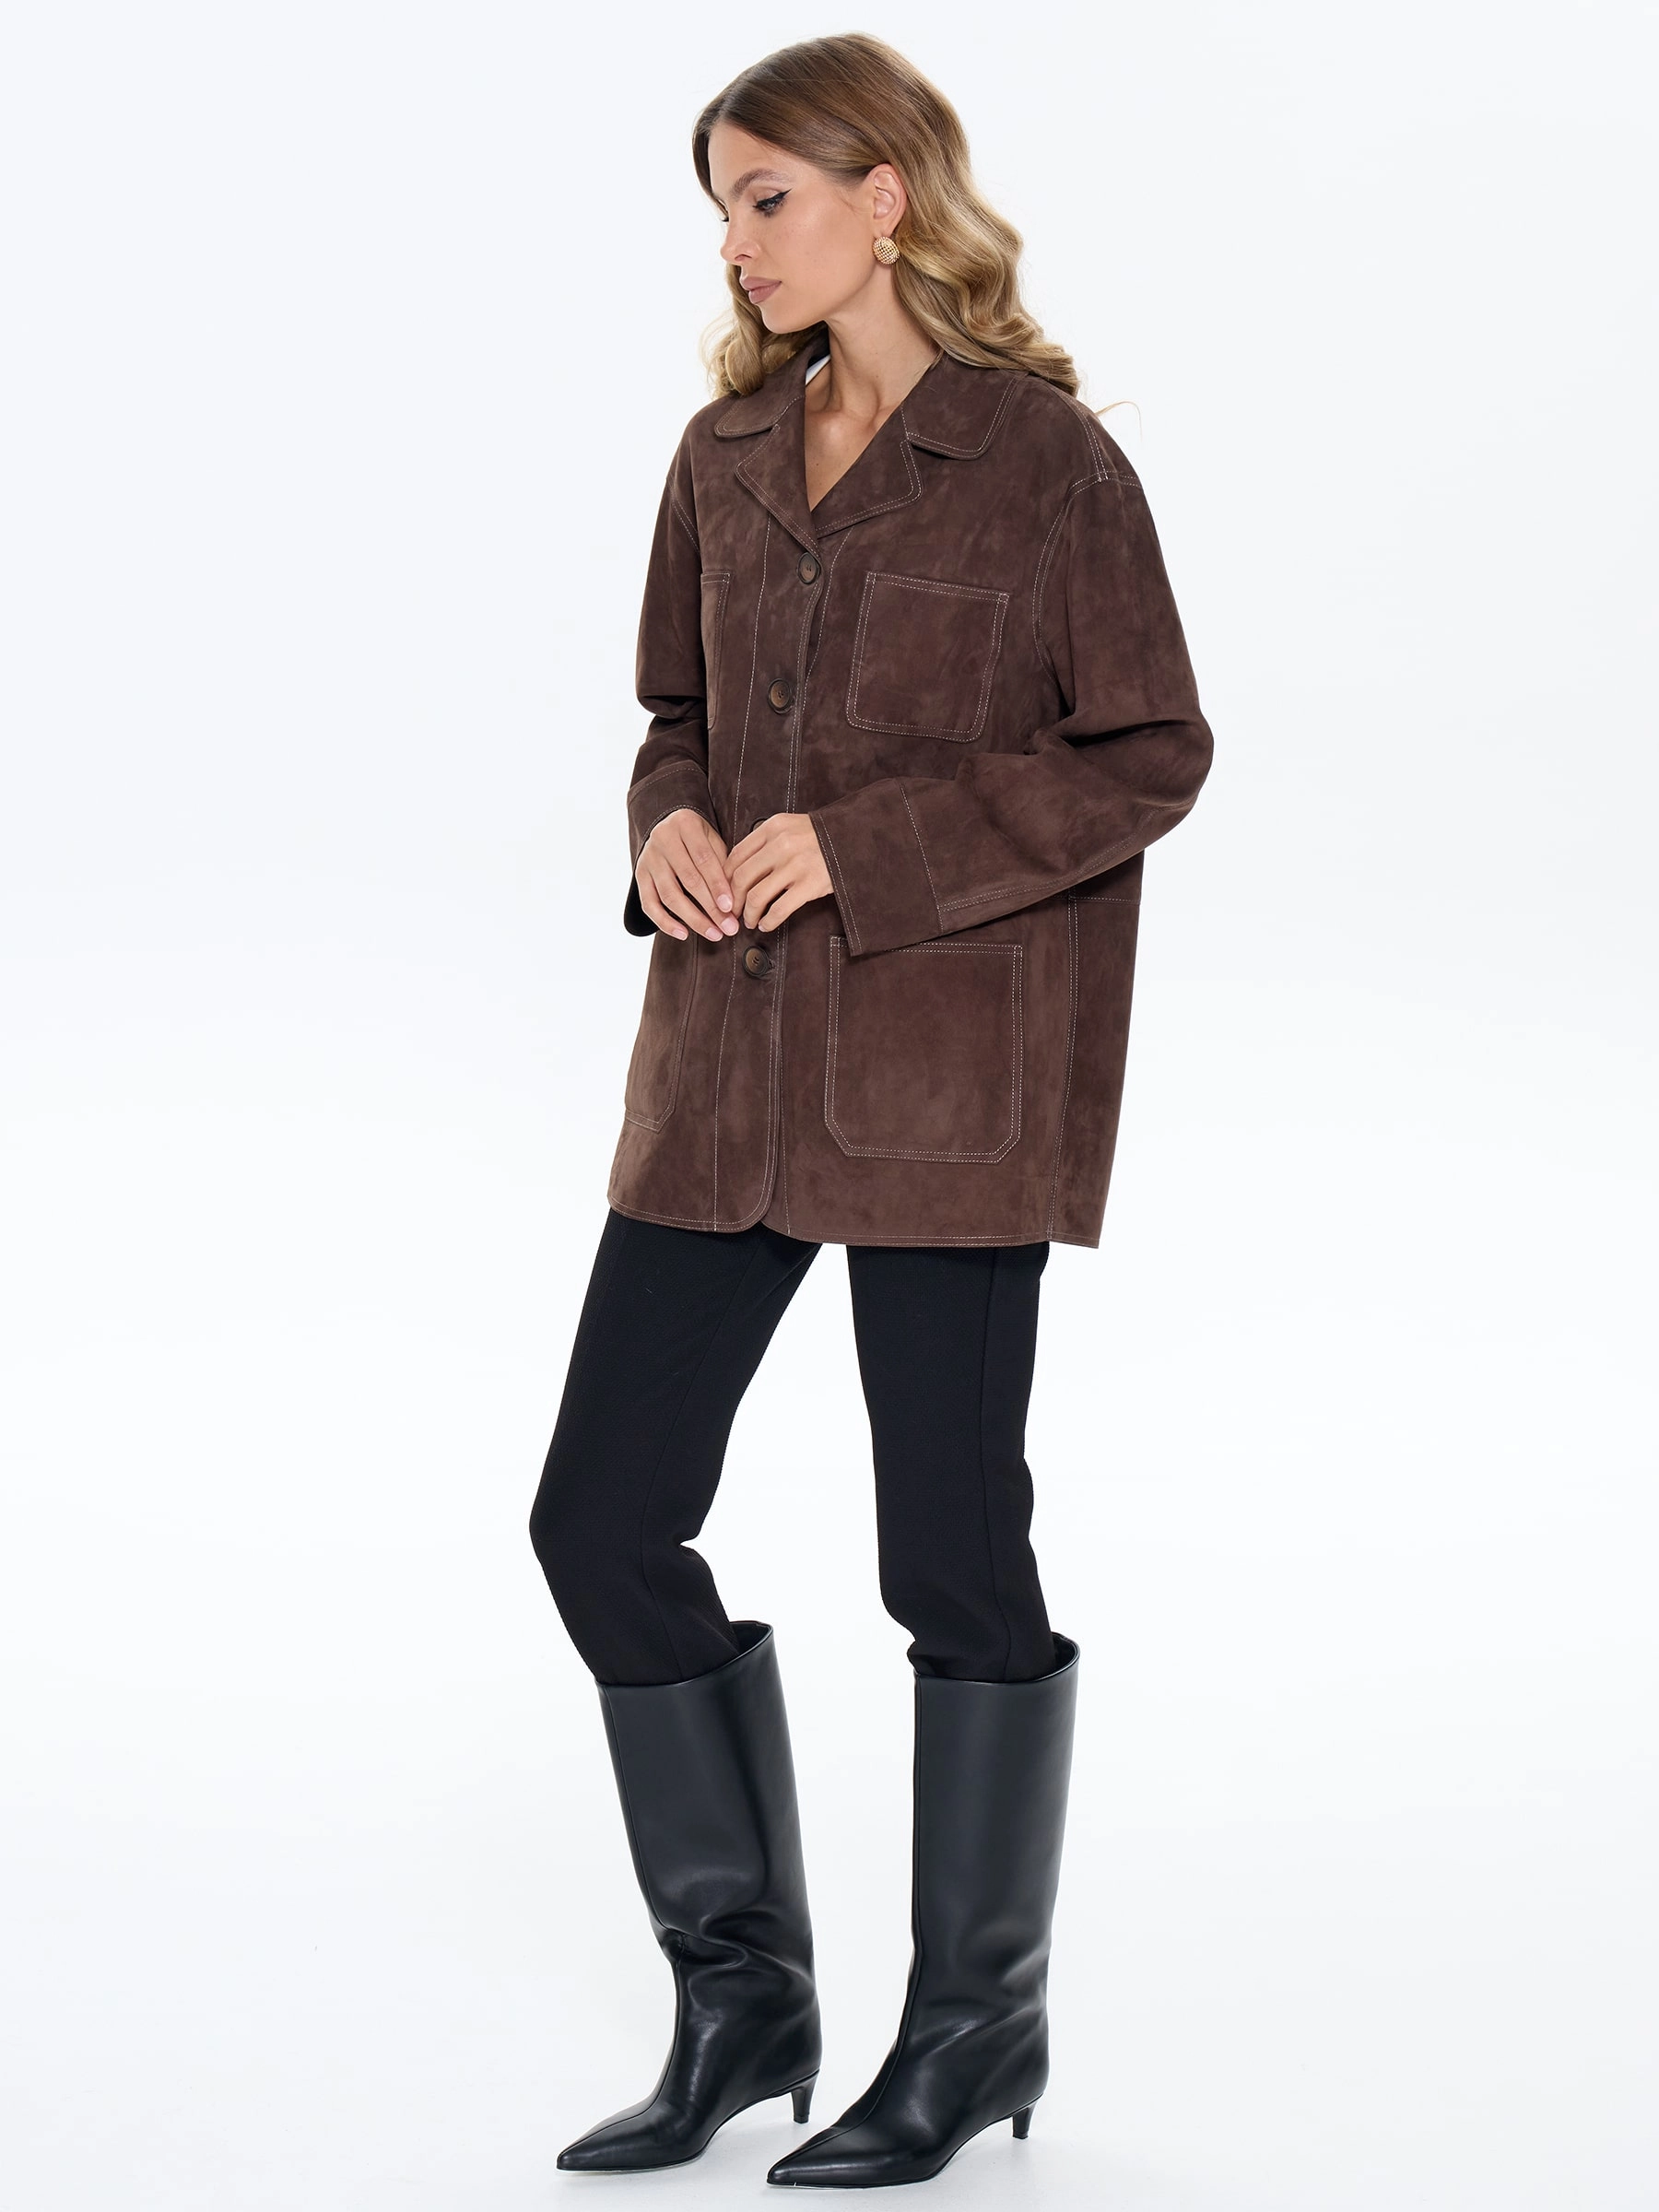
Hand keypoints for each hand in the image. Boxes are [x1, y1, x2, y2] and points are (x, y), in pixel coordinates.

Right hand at [635, 810, 740, 941]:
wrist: (667, 828)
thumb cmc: (698, 839)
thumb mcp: (713, 840)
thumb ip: (723, 865)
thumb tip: (733, 903)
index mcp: (685, 824)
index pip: (704, 860)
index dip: (718, 885)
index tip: (731, 908)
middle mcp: (663, 839)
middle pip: (688, 880)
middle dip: (711, 908)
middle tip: (728, 928)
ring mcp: (648, 858)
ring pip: (669, 895)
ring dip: (693, 919)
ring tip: (713, 934)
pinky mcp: (639, 875)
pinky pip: (649, 904)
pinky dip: (665, 922)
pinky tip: (683, 934)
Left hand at [725, 813, 832, 930]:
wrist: (854, 839)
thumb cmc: (819, 837)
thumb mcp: (789, 827)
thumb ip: (766, 841)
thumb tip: (740, 868)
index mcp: (772, 828)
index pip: (736, 856)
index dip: (724, 879)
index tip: (724, 892)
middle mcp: (781, 845)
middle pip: (741, 878)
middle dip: (733, 901)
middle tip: (734, 912)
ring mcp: (795, 865)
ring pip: (756, 897)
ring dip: (749, 914)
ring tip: (750, 921)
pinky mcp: (810, 885)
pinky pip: (779, 909)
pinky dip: (768, 922)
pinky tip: (767, 925)